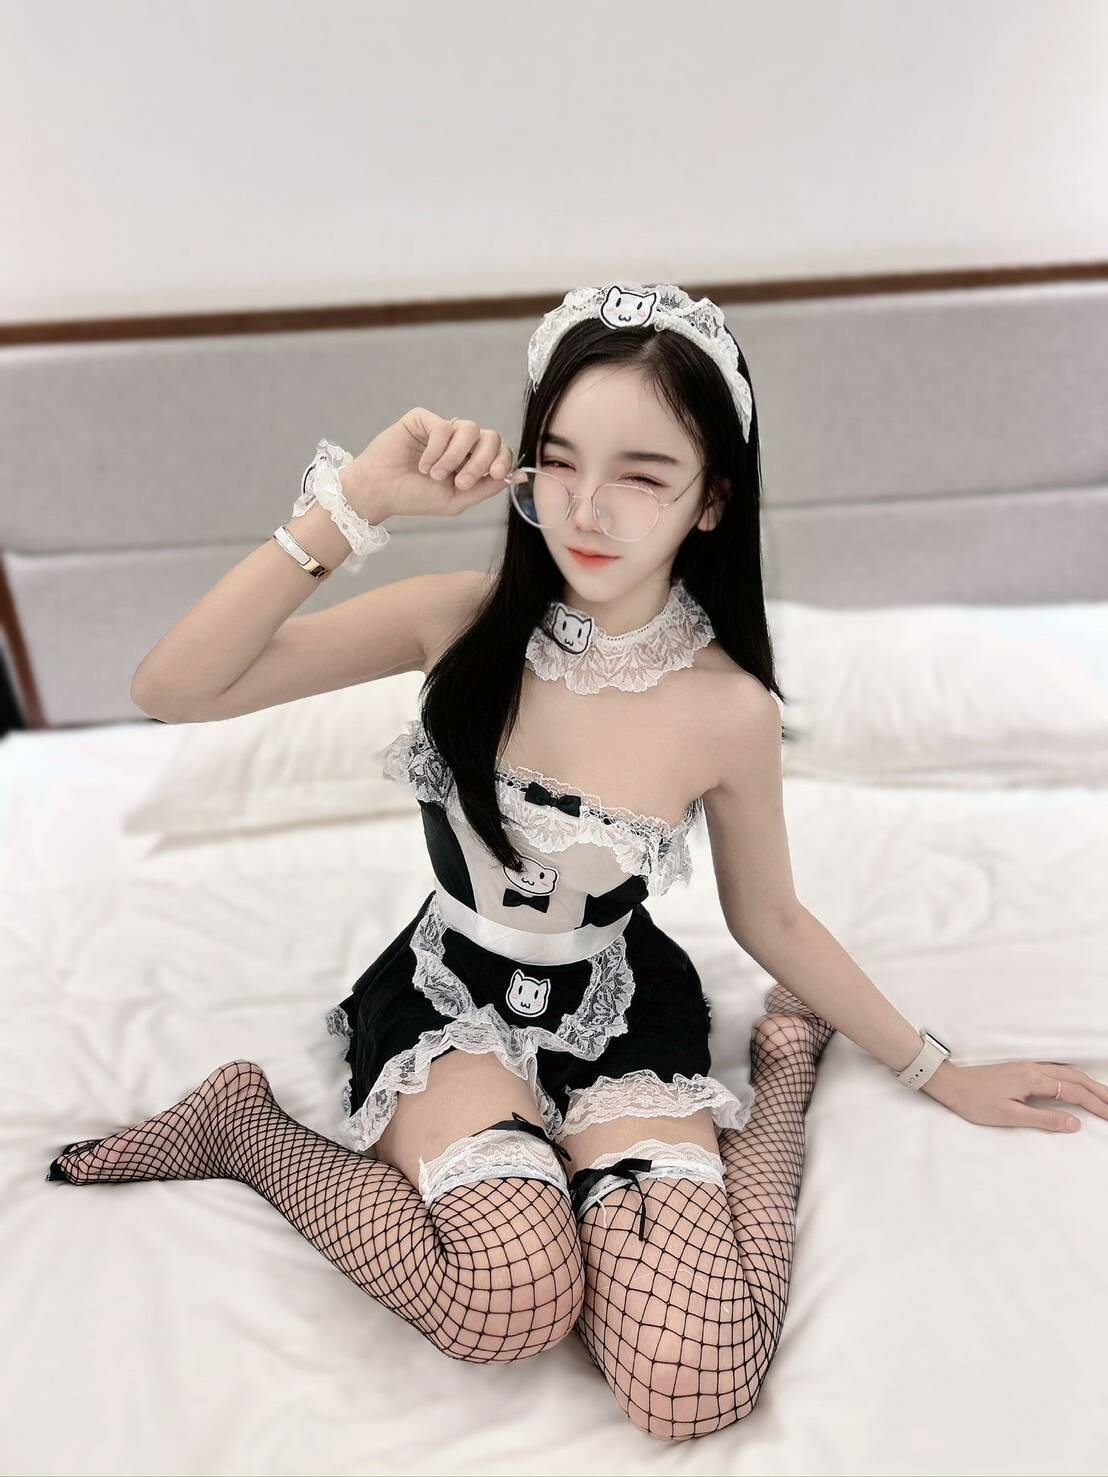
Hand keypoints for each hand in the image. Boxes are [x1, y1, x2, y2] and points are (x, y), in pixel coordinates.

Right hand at [343, 407, 513, 519]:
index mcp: (471, 460)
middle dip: (480, 461)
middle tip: (461, 482)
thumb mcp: (458, 499)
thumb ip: (488, 487)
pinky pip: (443, 426)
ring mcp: (442, 429)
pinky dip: (436, 450)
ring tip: (436, 475)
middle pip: (491, 437)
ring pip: (470, 428)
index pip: (500, 450)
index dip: (502, 460)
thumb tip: (521, 476)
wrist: (381, 493)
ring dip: (455, 457)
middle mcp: (459, 442)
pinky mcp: (423, 419)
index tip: (492, 475)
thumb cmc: (415, 497)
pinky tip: (424, 465)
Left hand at [922, 1058, 1107, 1131]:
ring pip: (1067, 1073)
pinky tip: (1077, 1083)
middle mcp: (1034, 1069)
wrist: (951, 1084)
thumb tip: (1075, 1123)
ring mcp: (1028, 1067)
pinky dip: (1074, 1078)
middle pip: (1075, 1078)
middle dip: (1099, 1091)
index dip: (1095, 1105)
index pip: (1073, 1092)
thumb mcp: (1010, 1116)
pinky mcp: (1022, 1070)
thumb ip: (1045, 1120)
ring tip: (1104, 1096)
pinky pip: (1056, 1071)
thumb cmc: (976, 1102)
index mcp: (1033, 1079)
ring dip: (1088, 1084)